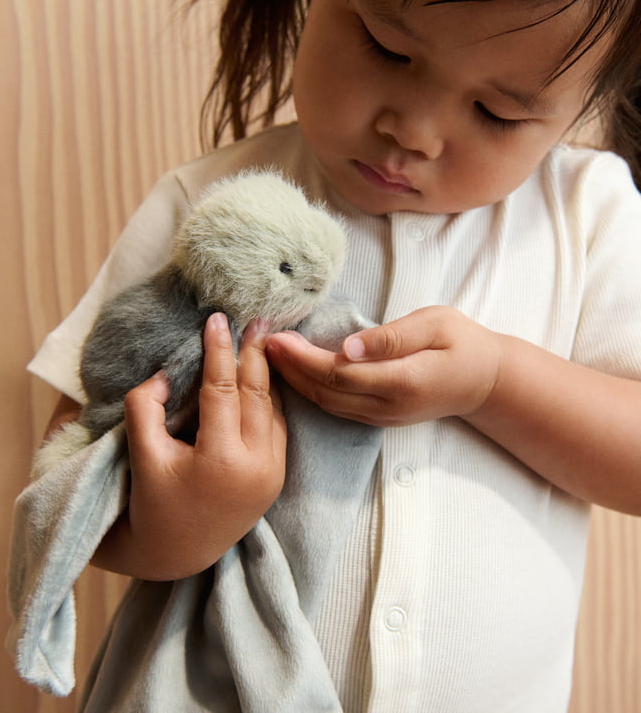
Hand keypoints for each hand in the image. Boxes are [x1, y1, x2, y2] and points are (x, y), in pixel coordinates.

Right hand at [94, 312, 286, 579]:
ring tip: (261, 340)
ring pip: (272, 408)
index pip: (223, 389)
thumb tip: (164, 374)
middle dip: (255, 352)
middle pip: (257, 393)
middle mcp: (257, 465)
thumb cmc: (153, 504)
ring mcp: (273, 472)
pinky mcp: (277, 477)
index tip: (218, 319)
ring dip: (265, 373)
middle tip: (256, 319)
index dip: (219, 351)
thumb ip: (145, 408)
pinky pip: (277, 426)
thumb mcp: (141, 455)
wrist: (178, 553)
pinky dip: (269, 400)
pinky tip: (262, 377)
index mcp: (222, 460)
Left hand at [266, 306, 500, 426]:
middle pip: (325, 393)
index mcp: (402, 382)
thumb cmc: (463, 343)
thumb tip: (348, 347)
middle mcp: (387, 407)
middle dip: (289, 370)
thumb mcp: (436, 325)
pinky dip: (311, 391)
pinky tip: (296, 374)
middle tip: (260, 343)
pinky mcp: (378, 419)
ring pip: (327, 405)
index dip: (302, 358)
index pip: (338, 373)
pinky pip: (336, 408)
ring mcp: (382, 418)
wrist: (485, 381)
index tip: (276, 337)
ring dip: (295, 382)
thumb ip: (392, 337)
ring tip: (270, 357)